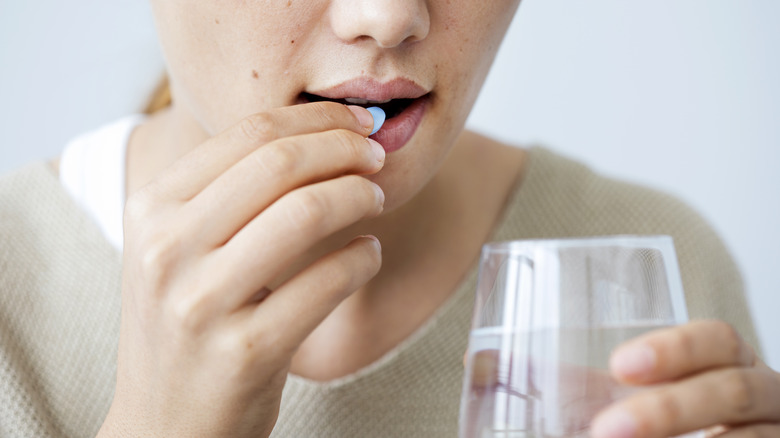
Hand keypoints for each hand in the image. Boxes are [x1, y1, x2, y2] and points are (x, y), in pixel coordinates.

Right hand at [98, 102, 384, 437]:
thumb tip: (314, 136)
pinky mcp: (245, 351)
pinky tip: (367, 255)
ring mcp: (201, 303)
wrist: (165, 425)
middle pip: (279, 164)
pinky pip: (327, 282)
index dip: (314, 118)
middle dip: (344, 148)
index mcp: (150, 210)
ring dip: (359, 196)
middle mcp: (166, 249)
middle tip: (376, 154)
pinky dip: (362, 259)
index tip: (354, 122)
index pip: (247, 134)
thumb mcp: (178, 250)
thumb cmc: (186, 327)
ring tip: (376, 198)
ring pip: (306, 212)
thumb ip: (225, 194)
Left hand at [591, 320, 779, 436]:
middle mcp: (768, 401)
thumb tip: (493, 365)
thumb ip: (584, 389)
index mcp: (732, 367)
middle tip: (607, 430)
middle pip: (732, 391)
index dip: (676, 349)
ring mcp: (777, 436)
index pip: (719, 341)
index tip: (620, 366)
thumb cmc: (683, 426)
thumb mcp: (642, 402)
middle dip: (669, 410)